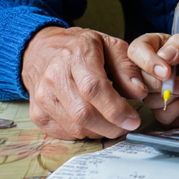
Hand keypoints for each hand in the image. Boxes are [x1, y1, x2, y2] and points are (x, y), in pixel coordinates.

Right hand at [20, 26, 147, 139]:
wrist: (41, 50)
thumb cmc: (80, 48)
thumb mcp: (109, 45)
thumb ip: (127, 68)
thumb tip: (140, 93)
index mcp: (76, 56)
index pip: (94, 88)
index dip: (116, 109)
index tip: (133, 120)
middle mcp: (54, 77)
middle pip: (83, 113)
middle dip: (111, 126)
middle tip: (128, 126)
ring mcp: (42, 97)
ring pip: (75, 127)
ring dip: (100, 131)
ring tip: (113, 123)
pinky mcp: (37, 114)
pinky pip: (65, 133)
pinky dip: (85, 132)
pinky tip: (94, 122)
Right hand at [128, 33, 178, 126]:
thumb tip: (164, 54)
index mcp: (155, 47)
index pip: (136, 51)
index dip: (147, 62)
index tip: (166, 71)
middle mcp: (149, 69)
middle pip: (136, 78)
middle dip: (161, 83)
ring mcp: (153, 91)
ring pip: (146, 98)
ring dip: (171, 95)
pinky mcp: (161, 110)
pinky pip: (159, 114)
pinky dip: (176, 108)